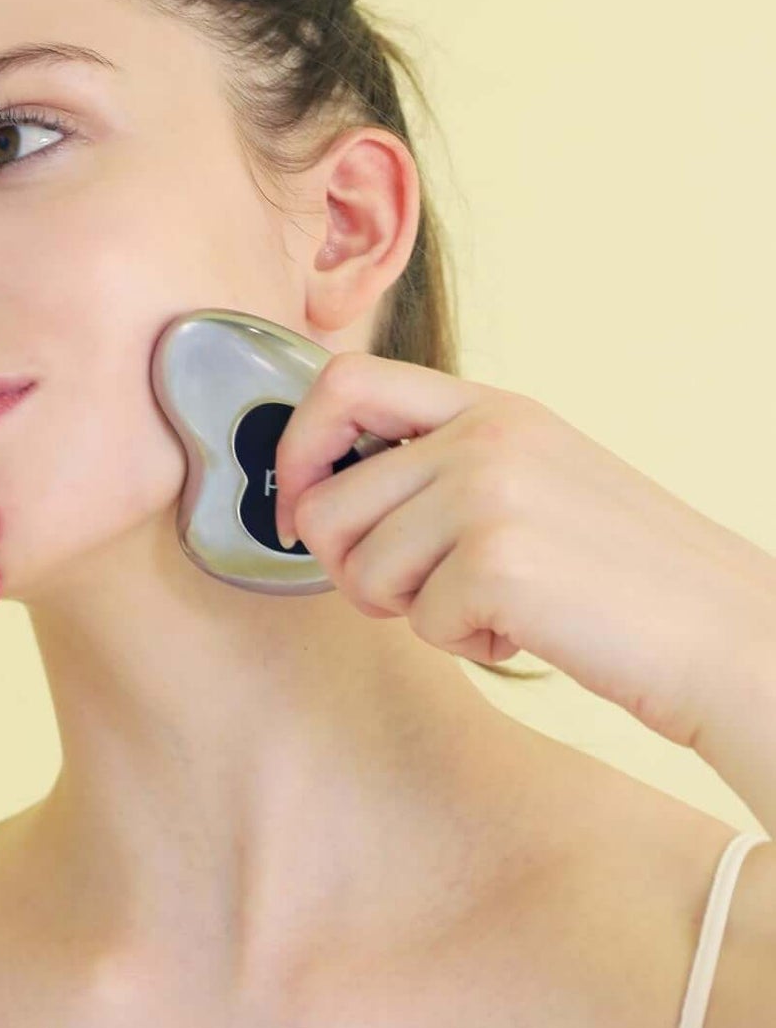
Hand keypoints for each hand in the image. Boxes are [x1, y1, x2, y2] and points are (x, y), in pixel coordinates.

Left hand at [274, 350, 775, 755]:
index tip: (300, 510)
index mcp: (491, 407)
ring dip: (412, 611)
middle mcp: (484, 437)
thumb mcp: (532, 478)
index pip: (343, 382)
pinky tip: (525, 631)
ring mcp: (490, 496)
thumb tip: (319, 494)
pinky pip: (419, 623)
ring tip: (489, 606)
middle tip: (412, 594)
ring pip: (359, 571)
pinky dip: (464, 645)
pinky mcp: (498, 565)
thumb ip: (440, 466)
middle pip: (327, 502)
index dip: (296, 451)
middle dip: (348, 568)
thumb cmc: (622, 572)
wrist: (730, 632)